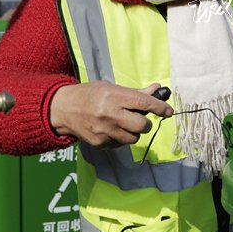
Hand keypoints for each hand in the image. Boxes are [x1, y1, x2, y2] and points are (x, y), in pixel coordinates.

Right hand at [49, 81, 173, 148]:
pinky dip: (121, 138)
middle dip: (146, 123)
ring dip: (134, 132)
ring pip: (133, 138)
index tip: (169, 112)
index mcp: (114, 97)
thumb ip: (136, 92)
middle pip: (142, 126)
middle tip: (141, 119)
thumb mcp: (111, 87)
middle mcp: (110, 115)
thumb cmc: (90, 94)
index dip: (160, 108)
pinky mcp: (99, 143)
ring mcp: (104, 131)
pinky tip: (113, 129)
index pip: (144, 103)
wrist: (63, 109)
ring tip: (124, 123)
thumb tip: (158, 89)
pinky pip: (120, 144)